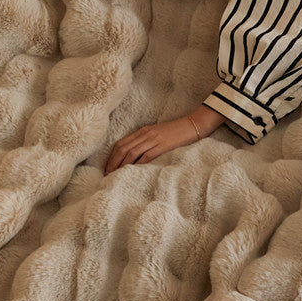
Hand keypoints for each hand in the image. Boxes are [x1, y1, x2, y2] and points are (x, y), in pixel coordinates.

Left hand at [104, 106, 223, 173]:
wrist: (194, 124)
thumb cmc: (177, 131)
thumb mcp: (158, 134)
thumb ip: (147, 142)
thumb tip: (137, 156)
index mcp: (143, 131)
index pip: (121, 143)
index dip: (112, 156)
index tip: (107, 168)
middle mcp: (145, 134)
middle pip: (123, 148)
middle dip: (113, 162)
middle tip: (107, 175)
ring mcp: (154, 139)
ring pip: (131, 153)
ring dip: (121, 165)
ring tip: (116, 176)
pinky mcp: (163, 146)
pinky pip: (146, 156)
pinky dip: (137, 165)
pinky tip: (132, 173)